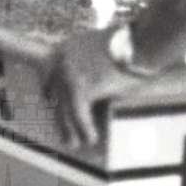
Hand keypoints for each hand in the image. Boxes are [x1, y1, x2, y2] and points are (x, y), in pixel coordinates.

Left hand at [44, 28, 142, 149]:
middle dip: (59, 114)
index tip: (49, 100)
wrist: (137, 42)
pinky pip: (80, 115)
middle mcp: (61, 62)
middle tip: (62, 129)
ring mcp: (68, 76)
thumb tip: (91, 87)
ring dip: (69, 128)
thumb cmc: (126, 44)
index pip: (49, 73)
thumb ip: (89, 63)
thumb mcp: (99, 48)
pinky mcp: (80, 90)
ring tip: (73, 142)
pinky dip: (86, 129)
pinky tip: (91, 139)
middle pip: (55, 95)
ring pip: (65, 109)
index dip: (49, 90)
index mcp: (64, 48)